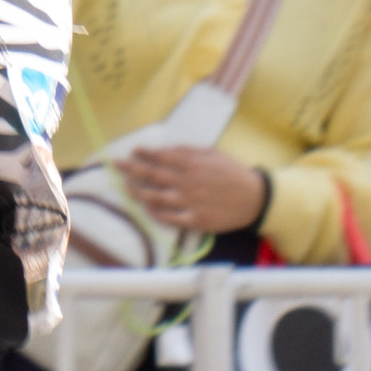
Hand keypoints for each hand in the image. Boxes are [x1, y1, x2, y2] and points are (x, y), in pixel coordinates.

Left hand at [116, 144, 268, 235]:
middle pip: (153, 176)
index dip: (145, 153)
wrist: (254, 198)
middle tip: (117, 165)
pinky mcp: (195, 220)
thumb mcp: (213, 155)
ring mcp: (190, 202)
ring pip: (156, 198)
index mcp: (192, 164)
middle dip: (132, 169)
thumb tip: (167, 150)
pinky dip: (156, 213)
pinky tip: (146, 208)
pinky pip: (170, 218)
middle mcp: (187, 183)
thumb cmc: (232, 173)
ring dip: (138, 192)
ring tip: (126, 187)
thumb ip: (189, 152)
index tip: (133, 150)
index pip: (161, 157)